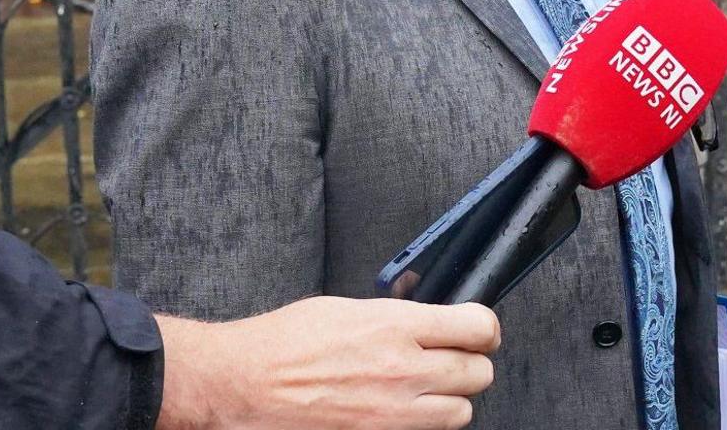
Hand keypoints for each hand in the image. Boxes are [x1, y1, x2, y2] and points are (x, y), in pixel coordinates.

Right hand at [156, 296, 499, 429]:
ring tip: (428, 388)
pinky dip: (422, 424)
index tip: (477, 330)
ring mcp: (392, 411)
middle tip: (453, 358)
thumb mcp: (348, 307)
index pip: (478, 327)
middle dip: (471, 363)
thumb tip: (429, 316)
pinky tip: (403, 410)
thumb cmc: (284, 342)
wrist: (243, 383)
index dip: (483, 328)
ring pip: (461, 411)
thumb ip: (397, 314)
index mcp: (396, 326)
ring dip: (451, 399)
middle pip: (479, 372)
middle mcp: (403, 369)